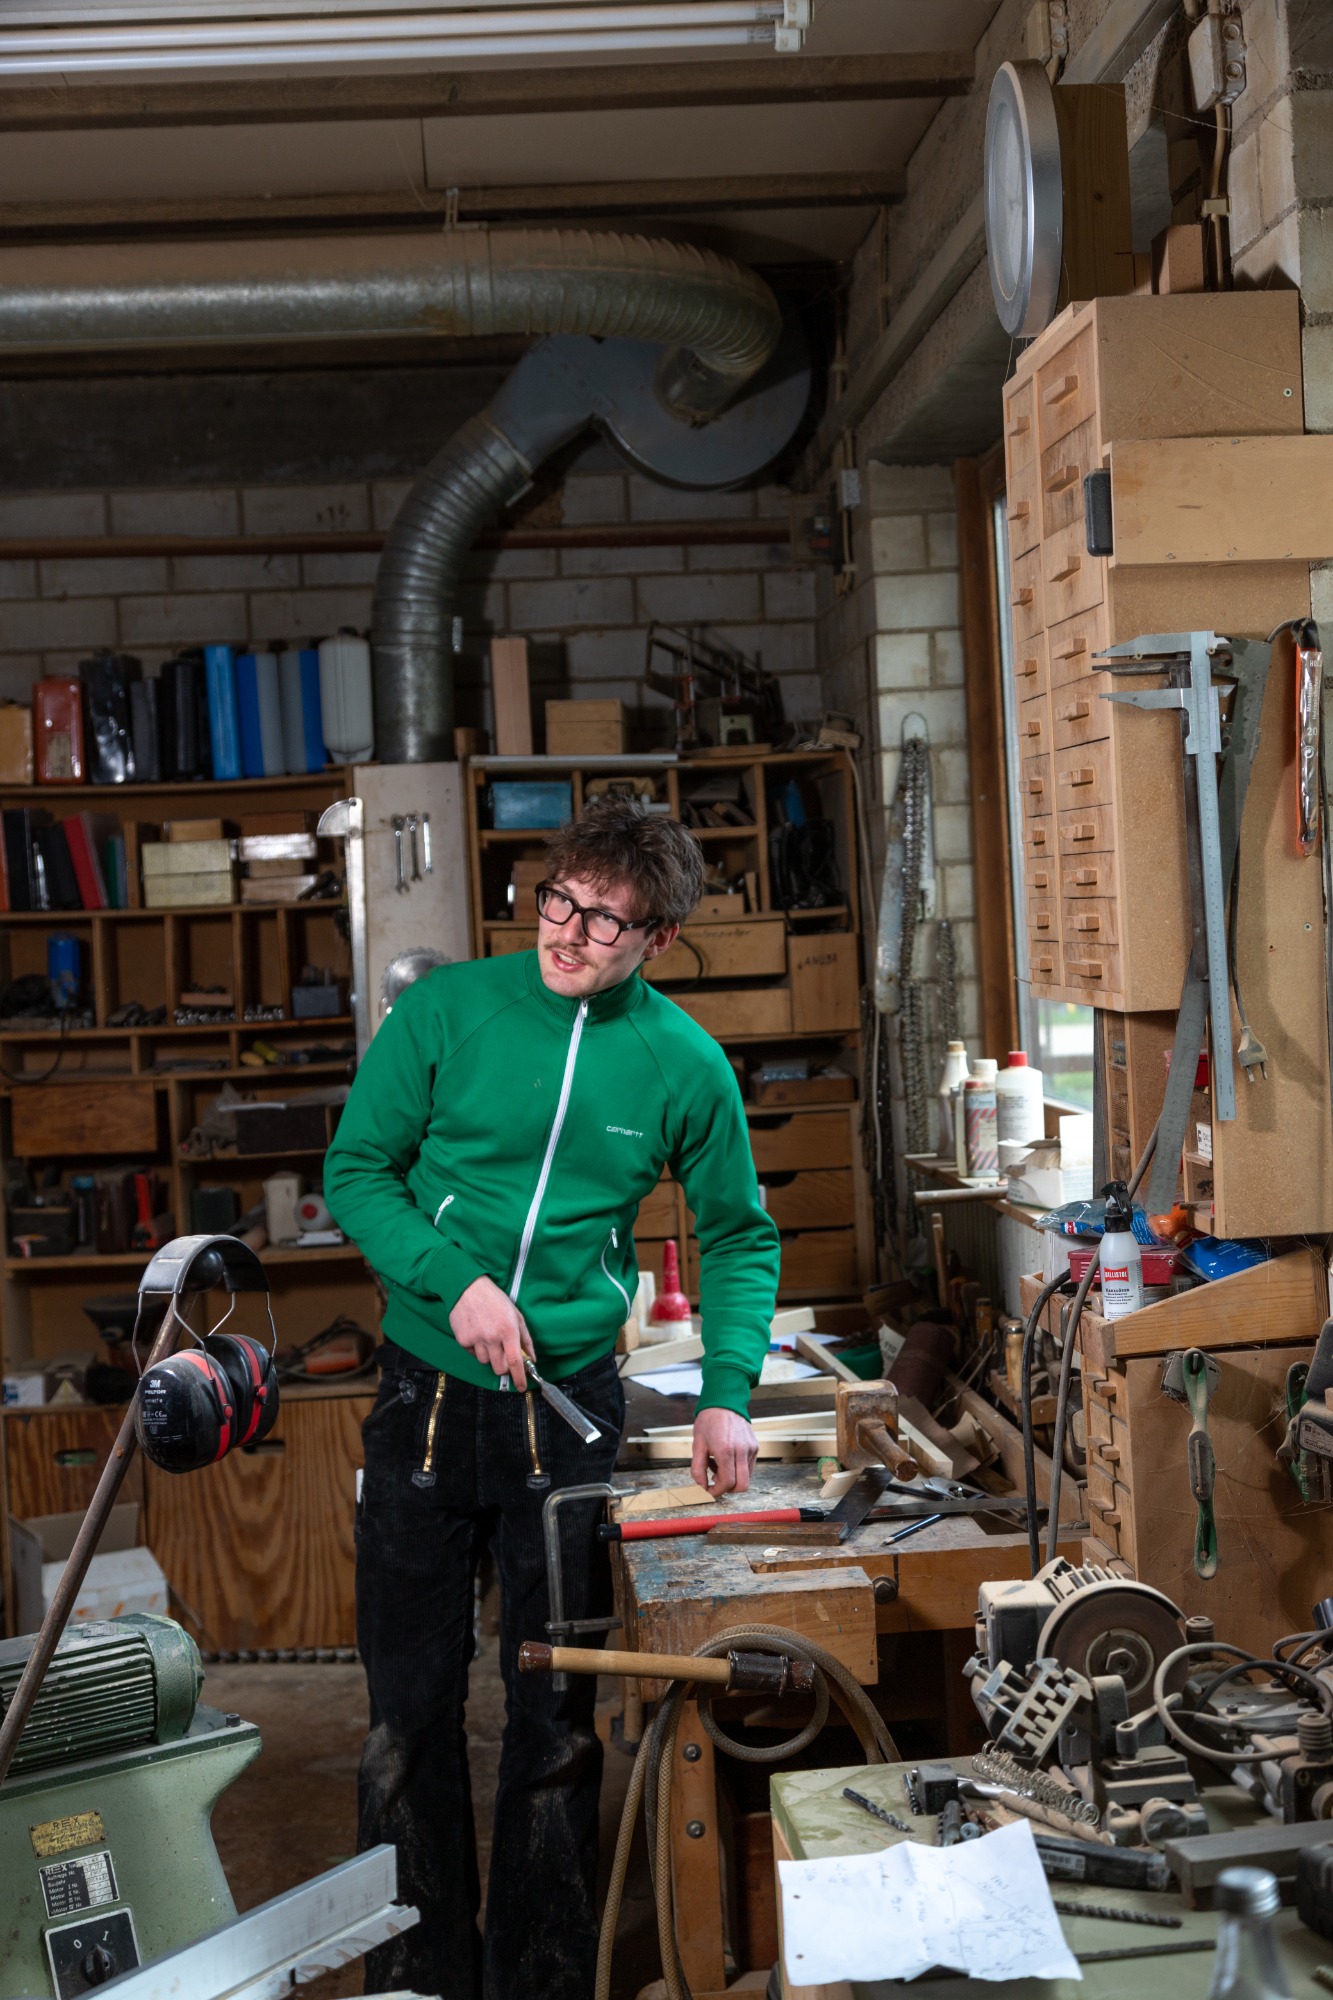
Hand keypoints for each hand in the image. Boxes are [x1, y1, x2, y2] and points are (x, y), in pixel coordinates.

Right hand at [449, 1274, 535, 1388]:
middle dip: (504, 1367)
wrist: (467, 1288)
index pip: (515, 1362)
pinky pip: (473, 1354)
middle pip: (499, 1368)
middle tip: (504, 1355)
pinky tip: (478, 1334)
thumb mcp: (516, 1315)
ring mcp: (476, 1340)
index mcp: (508, 1330)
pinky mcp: (463, 1340)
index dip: (519, 1378)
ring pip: (485, 1362)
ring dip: (490, 1356)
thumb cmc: (495, 1300)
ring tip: (488, 1338)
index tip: (522, 1387)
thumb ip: (525, 1338)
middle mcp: (492, 1338)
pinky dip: (477, 1349)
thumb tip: (532, 1358)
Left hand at [691, 1407, 757, 1495]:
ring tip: (718, 1465)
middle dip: (728, 1489)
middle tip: (715, 1481)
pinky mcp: (755, 1446)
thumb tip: (701, 1488)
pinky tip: (727, 1458)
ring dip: (732, 1478)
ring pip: (747, 1477)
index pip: (727, 1482)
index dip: (717, 1492)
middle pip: (742, 1485)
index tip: (708, 1491)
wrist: (724, 1401)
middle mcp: (741, 1450)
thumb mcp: (697, 1445)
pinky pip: (749, 1467)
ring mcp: (751, 1449)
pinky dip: (738, 1469)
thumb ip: (697, 1469)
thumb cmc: (709, 1422)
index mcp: (725, 1450)